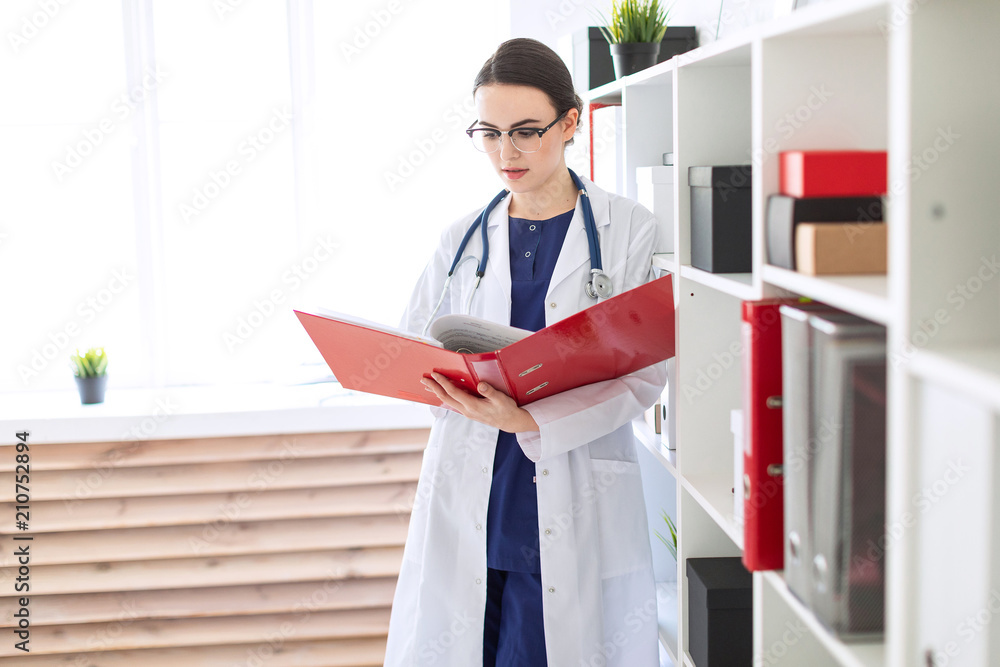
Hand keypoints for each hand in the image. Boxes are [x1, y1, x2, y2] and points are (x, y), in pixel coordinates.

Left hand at [421, 371, 538, 432]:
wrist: (510, 422)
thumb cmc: (506, 409)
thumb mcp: (501, 399)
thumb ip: (490, 392)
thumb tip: (480, 384)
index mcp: (473, 406)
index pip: (454, 392)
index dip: (443, 382)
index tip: (435, 374)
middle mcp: (467, 410)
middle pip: (445, 398)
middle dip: (434, 388)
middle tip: (424, 379)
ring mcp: (466, 412)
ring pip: (448, 401)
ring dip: (437, 392)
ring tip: (429, 385)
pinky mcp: (468, 411)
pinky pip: (453, 402)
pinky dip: (445, 395)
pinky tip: (443, 392)